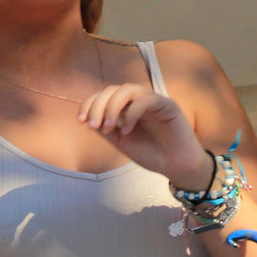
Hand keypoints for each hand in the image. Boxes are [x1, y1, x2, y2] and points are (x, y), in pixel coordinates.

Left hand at [78, 83, 209, 189]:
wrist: (175, 166)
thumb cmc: (150, 153)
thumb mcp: (120, 141)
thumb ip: (105, 128)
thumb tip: (87, 117)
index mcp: (126, 107)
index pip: (104, 95)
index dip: (89, 104)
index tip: (81, 121)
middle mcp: (138, 100)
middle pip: (112, 90)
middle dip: (98, 105)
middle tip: (93, 125)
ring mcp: (152, 100)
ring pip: (127, 90)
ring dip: (112, 106)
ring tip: (109, 127)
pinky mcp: (167, 105)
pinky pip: (145, 100)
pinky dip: (132, 113)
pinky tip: (127, 130)